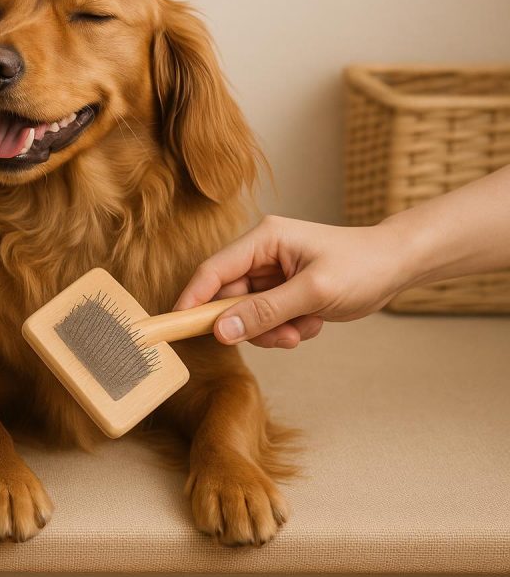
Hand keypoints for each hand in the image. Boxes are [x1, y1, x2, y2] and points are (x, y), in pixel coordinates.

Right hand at [173, 216, 413, 347]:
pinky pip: (266, 319)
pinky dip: (286, 328)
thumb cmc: (363, 266)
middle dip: (251, 324)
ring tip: (304, 330)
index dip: (192, 298)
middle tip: (283, 337)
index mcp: (263, 239)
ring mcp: (272, 274)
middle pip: (229, 297)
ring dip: (272, 330)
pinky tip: (312, 322)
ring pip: (247, 314)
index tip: (177, 325)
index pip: (213, 270)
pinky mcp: (282, 291)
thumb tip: (221, 331)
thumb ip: (265, 312)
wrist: (398, 266)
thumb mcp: (313, 292)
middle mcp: (262, 254)